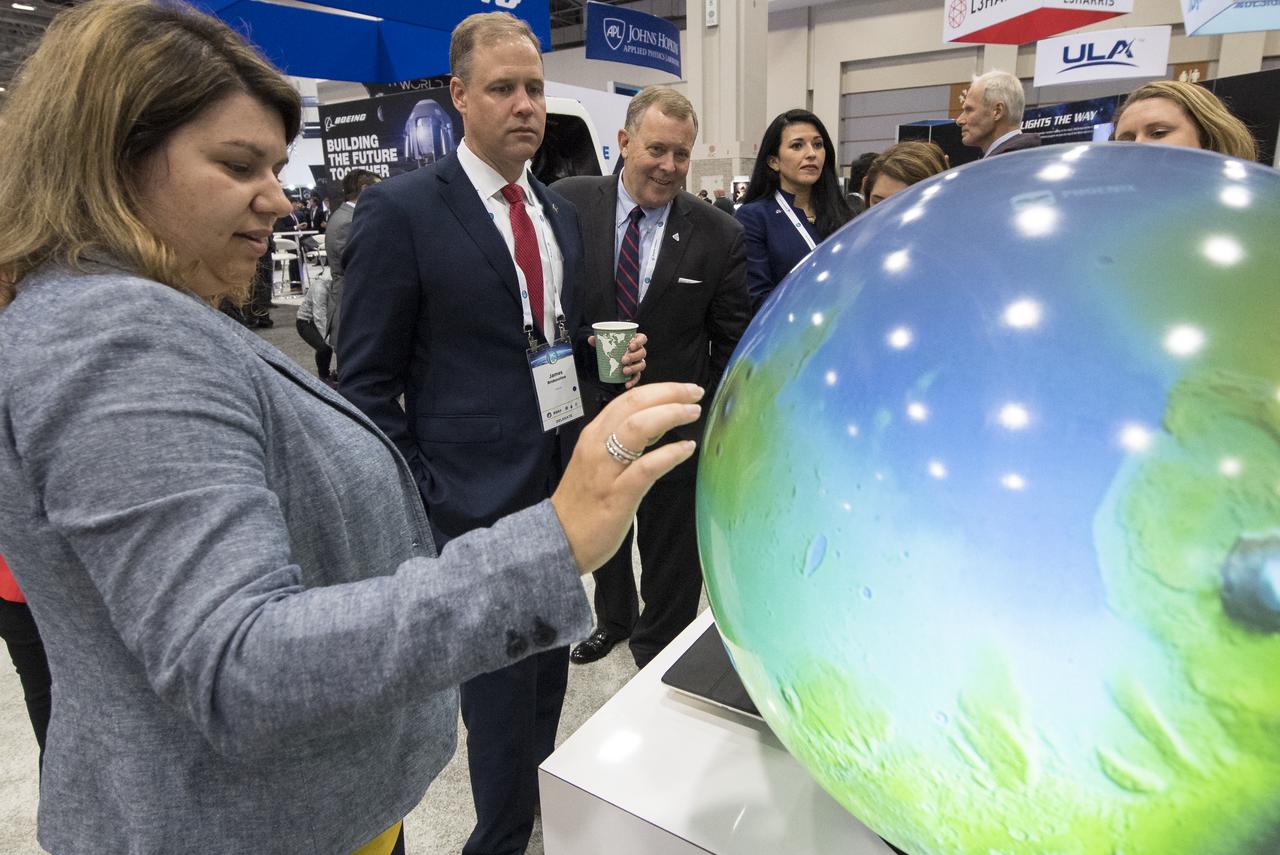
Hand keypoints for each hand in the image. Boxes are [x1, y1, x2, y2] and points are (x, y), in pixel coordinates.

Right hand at [550, 382, 702, 573]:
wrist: (558, 539)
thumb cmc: (582, 502)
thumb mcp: (598, 462)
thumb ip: (622, 442)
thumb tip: (657, 424)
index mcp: (593, 435)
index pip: (627, 399)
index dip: (659, 389)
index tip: (684, 389)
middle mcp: (597, 445)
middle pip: (634, 405)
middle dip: (669, 393)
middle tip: (695, 393)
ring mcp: (606, 470)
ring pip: (638, 427)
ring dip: (670, 414)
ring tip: (693, 413)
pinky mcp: (617, 495)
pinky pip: (646, 468)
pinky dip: (669, 454)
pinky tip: (686, 448)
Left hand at [587, 332, 647, 389]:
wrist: (613, 358)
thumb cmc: (613, 348)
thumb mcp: (606, 343)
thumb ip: (600, 340)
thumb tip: (591, 339)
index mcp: (635, 341)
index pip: (642, 339)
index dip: (639, 342)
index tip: (630, 346)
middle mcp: (639, 351)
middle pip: (642, 352)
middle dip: (634, 356)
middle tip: (623, 360)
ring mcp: (639, 362)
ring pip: (641, 365)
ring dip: (634, 368)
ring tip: (624, 371)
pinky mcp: (636, 372)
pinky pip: (637, 377)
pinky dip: (633, 381)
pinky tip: (626, 384)